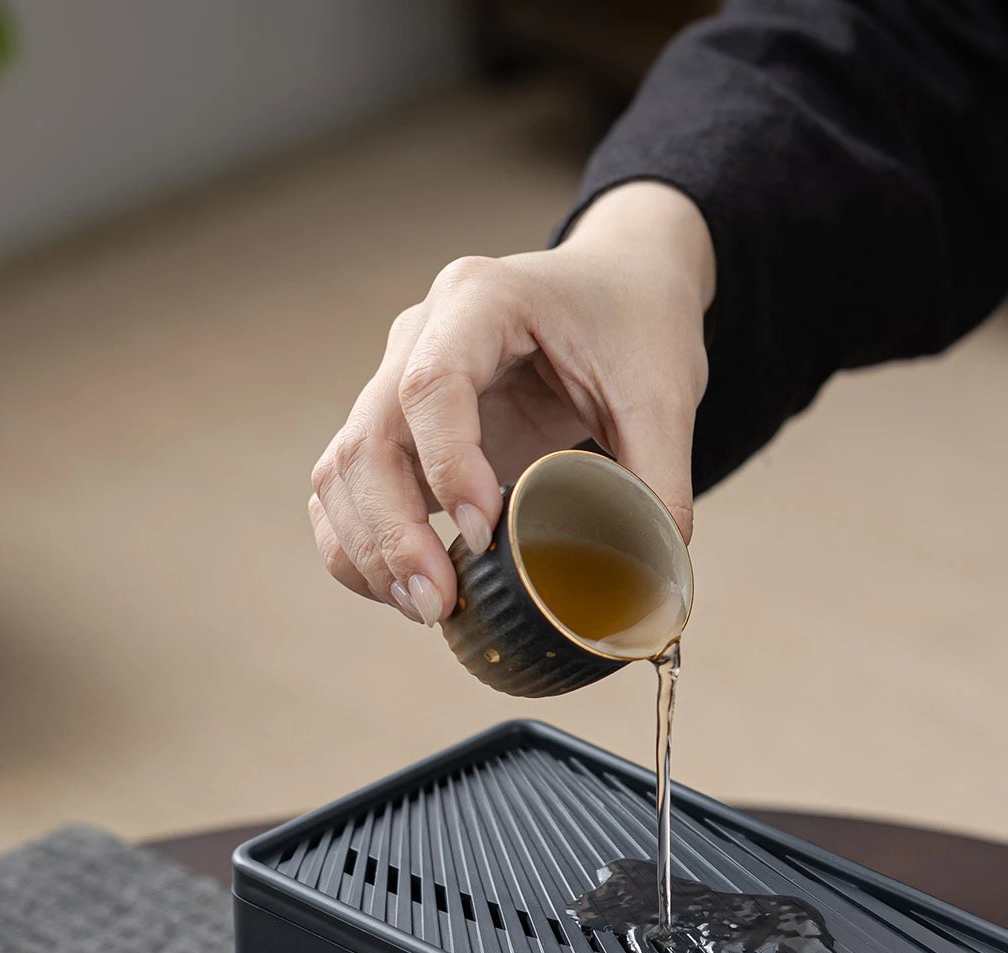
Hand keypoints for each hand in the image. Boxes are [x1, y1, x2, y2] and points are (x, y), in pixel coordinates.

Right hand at [308, 181, 714, 624]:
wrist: (618, 288)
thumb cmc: (635, 323)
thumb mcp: (663, 394)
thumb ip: (659, 480)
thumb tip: (653, 578)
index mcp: (482, 301)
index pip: (431, 385)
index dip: (446, 466)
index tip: (481, 534)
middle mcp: (420, 336)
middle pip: (368, 438)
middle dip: (393, 533)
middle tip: (439, 603)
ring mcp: (398, 382)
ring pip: (343, 470)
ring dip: (369, 549)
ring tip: (424, 610)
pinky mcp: (400, 431)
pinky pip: (347, 490)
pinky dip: (358, 545)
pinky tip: (400, 592)